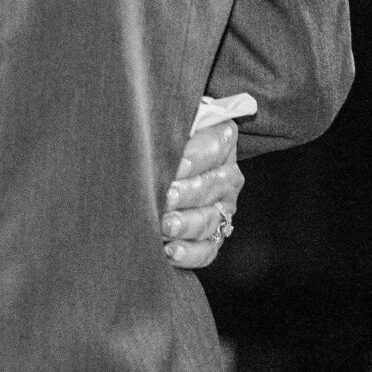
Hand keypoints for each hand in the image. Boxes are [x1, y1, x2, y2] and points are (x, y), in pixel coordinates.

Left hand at [160, 116, 242, 269]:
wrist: (162, 158)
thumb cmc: (159, 133)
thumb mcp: (165, 118)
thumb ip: (162, 120)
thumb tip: (144, 125)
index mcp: (221, 139)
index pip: (212, 147)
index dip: (194, 156)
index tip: (178, 165)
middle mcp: (227, 175)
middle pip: (210, 186)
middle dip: (186, 193)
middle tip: (165, 198)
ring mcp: (223, 208)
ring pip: (209, 219)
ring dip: (186, 225)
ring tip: (164, 226)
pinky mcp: (214, 234)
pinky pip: (207, 249)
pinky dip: (189, 253)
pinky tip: (170, 252)